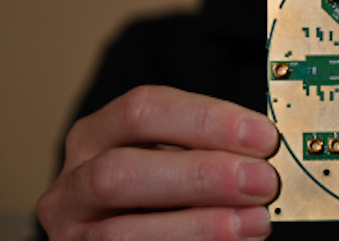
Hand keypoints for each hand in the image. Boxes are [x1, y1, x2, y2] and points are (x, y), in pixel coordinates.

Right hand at [37, 85, 279, 239]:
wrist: (143, 237)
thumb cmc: (167, 197)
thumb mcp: (182, 163)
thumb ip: (212, 154)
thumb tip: (267, 152)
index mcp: (99, 134)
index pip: (144, 110)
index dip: (208, 120)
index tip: (264, 136)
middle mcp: (74, 180)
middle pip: (123, 169)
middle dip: (202, 175)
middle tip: (263, 181)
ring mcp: (71, 233)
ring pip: (119, 232)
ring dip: (199, 225)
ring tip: (255, 222)